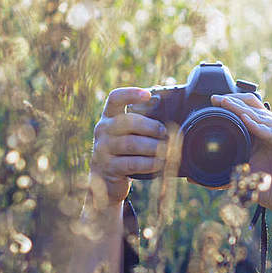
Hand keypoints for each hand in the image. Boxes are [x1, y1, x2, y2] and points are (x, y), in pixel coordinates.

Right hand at [89, 88, 167, 205]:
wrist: (106, 179)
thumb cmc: (125, 151)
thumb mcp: (128, 133)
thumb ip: (141, 122)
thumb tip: (169, 110)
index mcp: (109, 116)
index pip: (115, 98)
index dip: (131, 94)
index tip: (148, 95)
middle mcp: (103, 129)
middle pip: (127, 121)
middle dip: (150, 126)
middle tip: (164, 133)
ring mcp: (103, 149)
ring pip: (131, 143)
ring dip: (153, 146)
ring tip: (166, 149)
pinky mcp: (108, 167)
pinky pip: (132, 163)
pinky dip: (149, 163)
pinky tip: (159, 163)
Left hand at [211, 93, 271, 221]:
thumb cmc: (269, 190)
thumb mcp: (240, 177)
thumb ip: (221, 172)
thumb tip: (193, 179)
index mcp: (266, 133)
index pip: (250, 110)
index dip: (234, 103)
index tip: (213, 100)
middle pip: (255, 109)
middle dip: (235, 103)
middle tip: (216, 98)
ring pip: (262, 118)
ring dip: (243, 110)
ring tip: (227, 104)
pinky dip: (258, 126)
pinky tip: (245, 120)